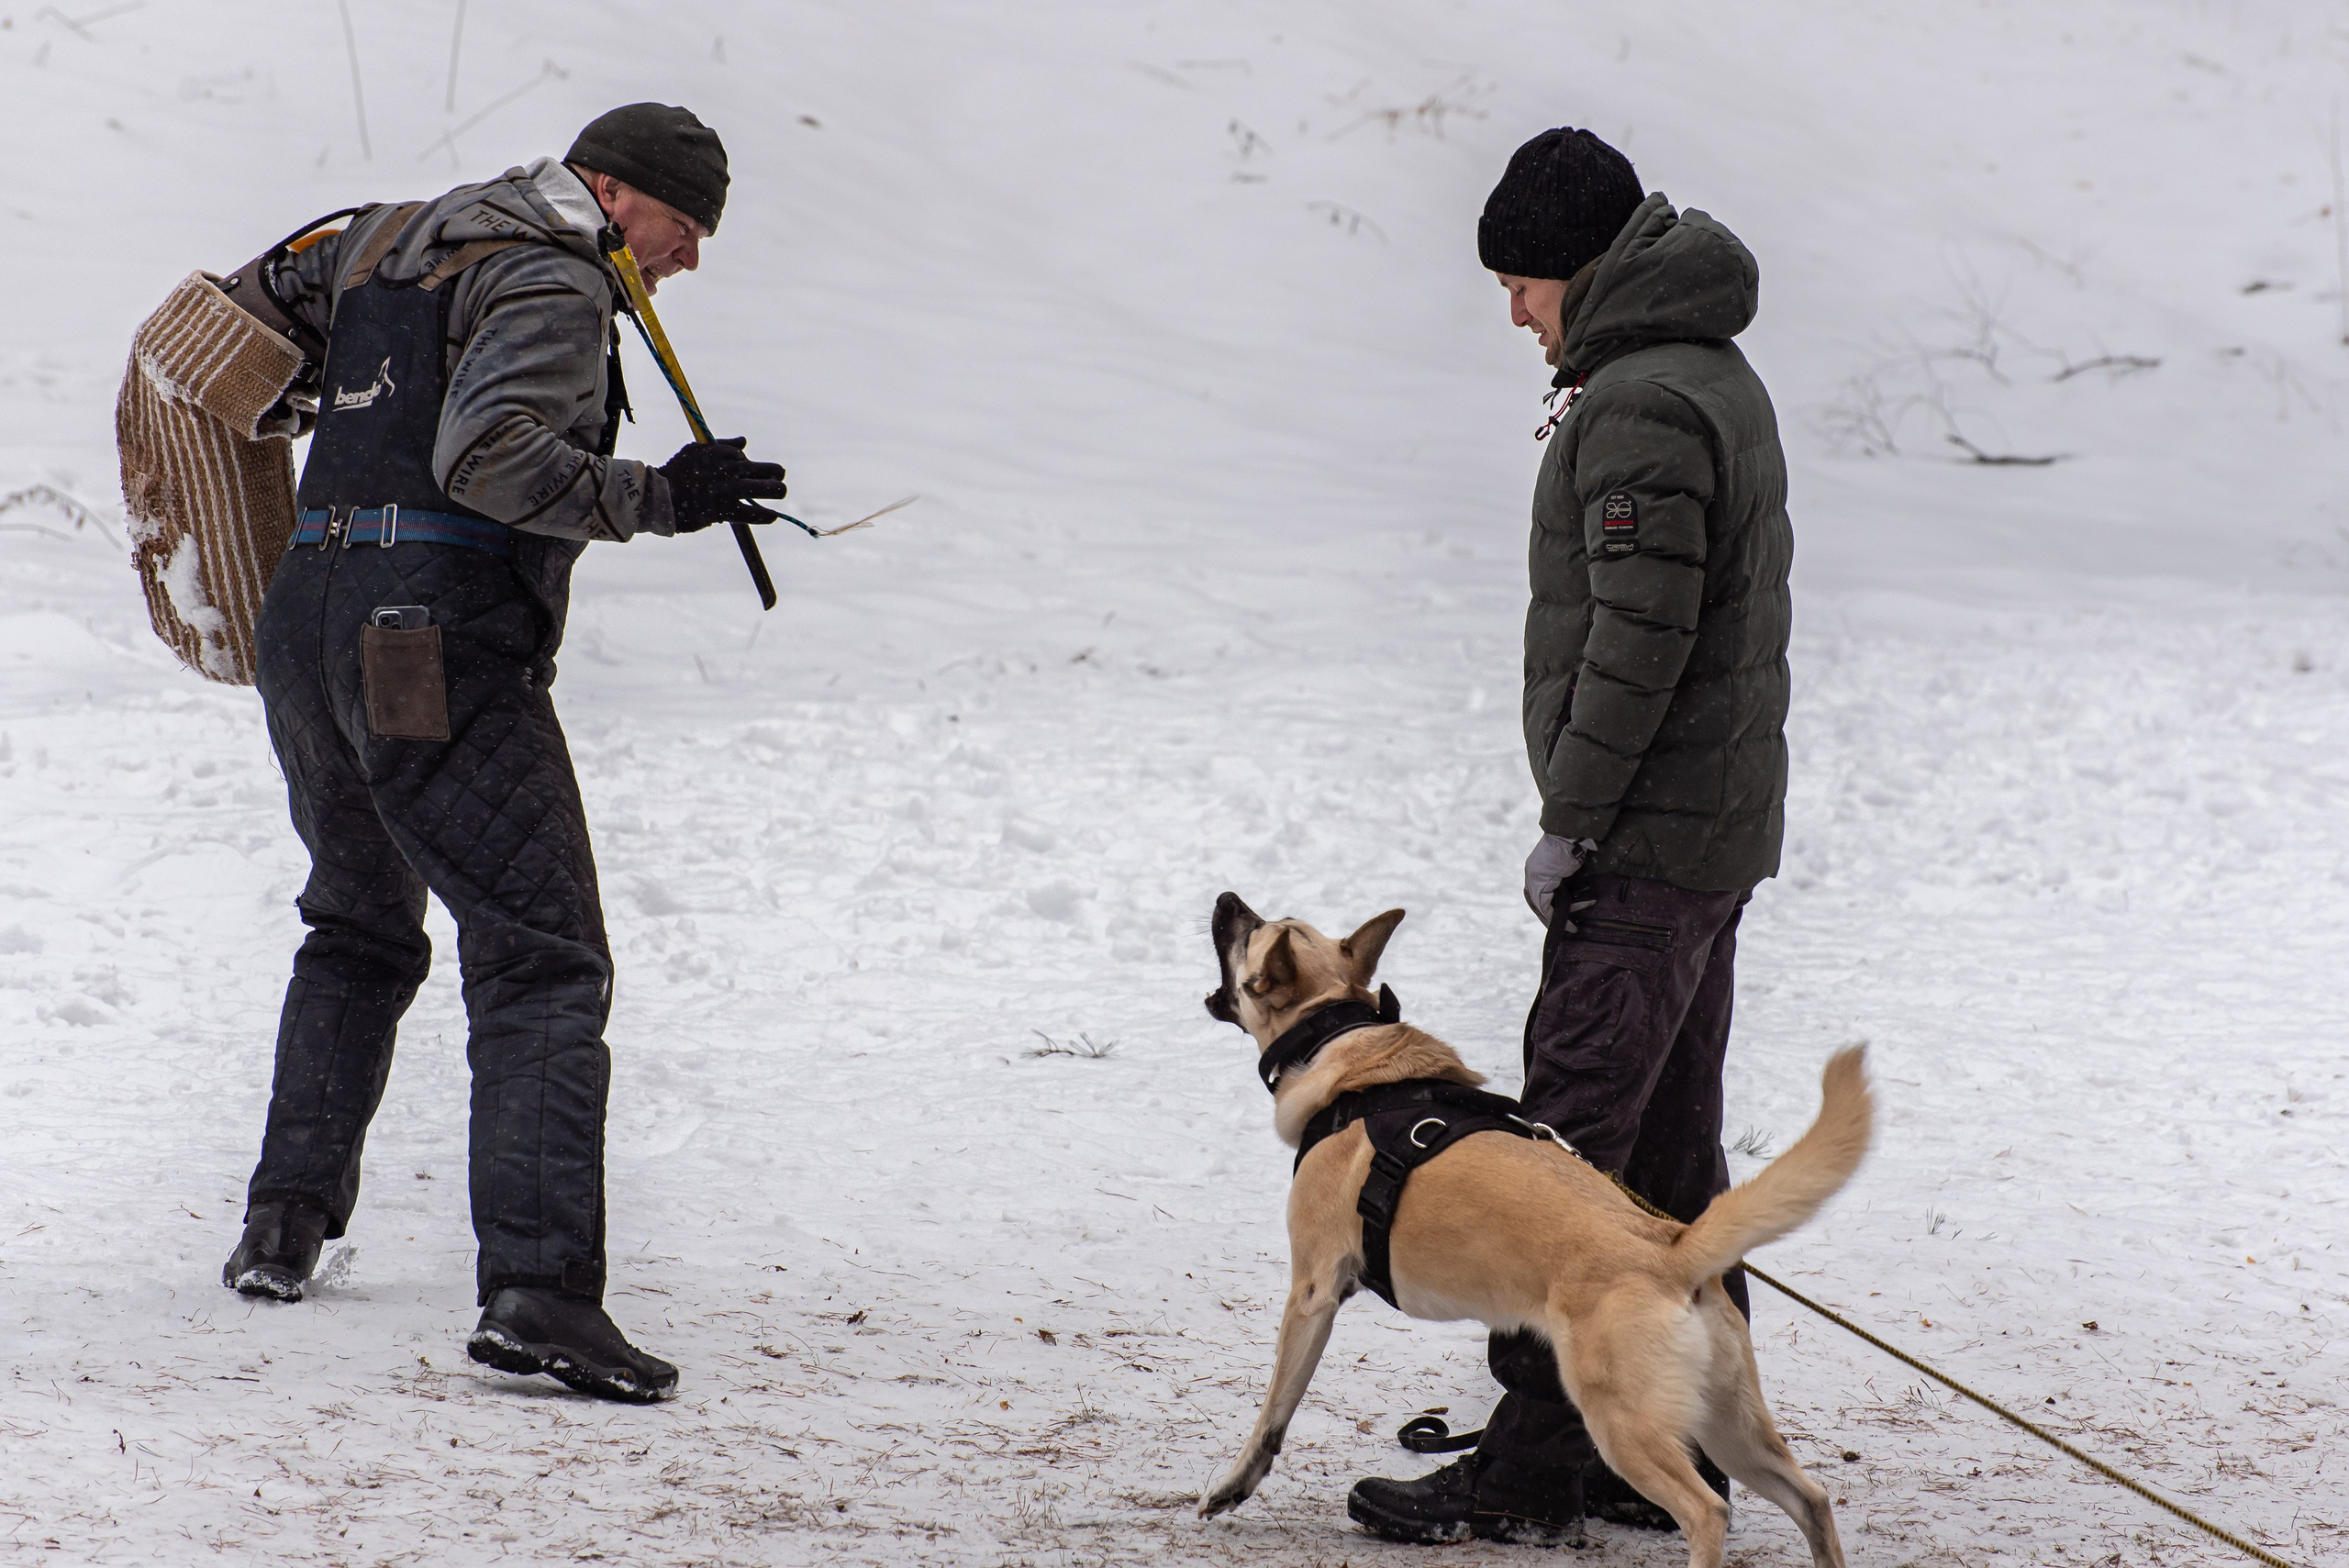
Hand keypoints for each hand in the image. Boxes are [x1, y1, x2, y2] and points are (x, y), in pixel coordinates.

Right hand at [658, 437, 787, 532]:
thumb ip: (723, 445)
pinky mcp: (726, 510)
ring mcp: (731, 490)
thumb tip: (744, 441)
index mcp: (723, 453)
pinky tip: (772, 515)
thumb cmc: (677, 472)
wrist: (661, 495)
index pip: (744, 457)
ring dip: (777, 491)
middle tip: (777, 480)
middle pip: (769, 470)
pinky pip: (754, 514)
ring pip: (768, 489)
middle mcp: (731, 469)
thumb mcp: (696, 450)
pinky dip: (765, 516)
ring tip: (779, 492)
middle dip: (776, 473)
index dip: (746, 465)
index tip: (743, 472)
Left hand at [1524, 833, 1596, 926]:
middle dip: (1551, 917)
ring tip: (1573, 927)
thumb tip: (1575, 889)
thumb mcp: (1567, 864)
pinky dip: (1558, 917)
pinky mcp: (1539, 885)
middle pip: (1536, 903)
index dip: (1548, 908)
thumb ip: (1564, 878)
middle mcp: (1531, 874)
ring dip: (1559, 919)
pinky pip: (1546, 908)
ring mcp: (1533, 880)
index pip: (1537, 894)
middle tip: (1567, 926)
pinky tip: (1572, 923)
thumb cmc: (1574, 844)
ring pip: (1542, 908)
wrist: (1571, 835)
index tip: (1561, 916)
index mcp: (1535, 868)